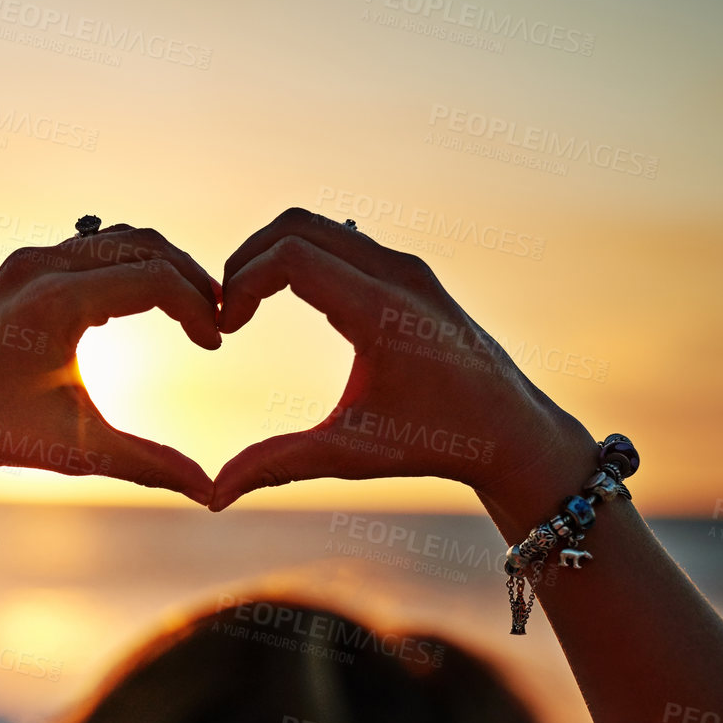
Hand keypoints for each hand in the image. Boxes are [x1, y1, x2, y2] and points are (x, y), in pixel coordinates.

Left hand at [0, 225, 221, 506]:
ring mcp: (24, 262)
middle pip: (143, 244)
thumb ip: (150, 464)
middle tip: (215, 318)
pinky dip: (120, 268)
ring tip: (186, 312)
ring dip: (155, 267)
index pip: (156, 279)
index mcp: (57, 301)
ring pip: (113, 240)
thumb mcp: (79, 450)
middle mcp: (39, 267)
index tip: (216, 344)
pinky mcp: (15, 269)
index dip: (198, 308)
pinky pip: (84, 250)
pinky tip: (136, 313)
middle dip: (188, 277)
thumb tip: (212, 493)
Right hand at [210, 208, 596, 510]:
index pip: (290, 256)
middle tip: (224, 311)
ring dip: (271, 256)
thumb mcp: (350, 454)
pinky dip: (300, 257)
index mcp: (383, 312)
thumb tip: (212, 496)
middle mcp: (397, 274)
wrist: (511, 431)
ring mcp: (406, 267)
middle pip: (296, 225)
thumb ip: (277, 464)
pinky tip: (283, 302)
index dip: (240, 284)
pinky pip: (340, 240)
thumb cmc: (435, 444)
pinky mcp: (409, 272)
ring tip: (245, 306)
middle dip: (246, 260)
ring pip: (318, 226)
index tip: (225, 330)